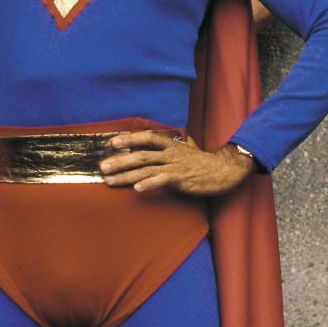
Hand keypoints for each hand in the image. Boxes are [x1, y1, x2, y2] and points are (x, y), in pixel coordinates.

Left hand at [99, 130, 254, 197]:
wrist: (224, 170)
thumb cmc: (207, 162)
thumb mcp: (193, 149)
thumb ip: (184, 144)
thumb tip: (186, 137)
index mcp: (171, 145)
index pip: (146, 138)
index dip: (129, 139)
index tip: (112, 142)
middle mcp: (169, 154)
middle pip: (140, 155)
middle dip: (119, 161)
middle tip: (103, 167)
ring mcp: (174, 166)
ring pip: (145, 169)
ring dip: (126, 175)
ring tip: (110, 180)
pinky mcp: (180, 179)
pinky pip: (161, 180)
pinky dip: (148, 184)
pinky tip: (137, 189)